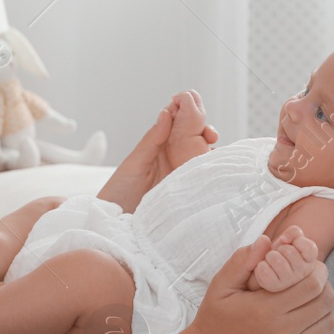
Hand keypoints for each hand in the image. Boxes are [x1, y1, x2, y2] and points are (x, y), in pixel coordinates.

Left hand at [96, 91, 220, 212]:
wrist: (117, 222)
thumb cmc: (119, 191)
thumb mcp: (135, 163)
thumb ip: (152, 139)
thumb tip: (167, 112)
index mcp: (159, 146)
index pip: (179, 125)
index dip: (191, 116)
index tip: (201, 114)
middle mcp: (172, 157)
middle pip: (195, 139)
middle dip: (206, 133)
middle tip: (212, 136)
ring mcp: (181, 173)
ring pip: (201, 157)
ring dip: (210, 151)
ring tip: (216, 151)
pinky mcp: (186, 190)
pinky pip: (200, 177)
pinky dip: (210, 172)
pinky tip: (216, 169)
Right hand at [183, 235, 333, 333]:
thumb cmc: (214, 319)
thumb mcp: (221, 285)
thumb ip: (243, 260)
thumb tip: (267, 240)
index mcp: (265, 310)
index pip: (313, 284)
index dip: (317, 271)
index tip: (310, 267)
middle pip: (326, 303)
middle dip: (324, 287)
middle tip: (312, 282)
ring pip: (328, 325)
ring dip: (323, 310)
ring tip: (308, 303)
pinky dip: (318, 333)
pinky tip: (302, 325)